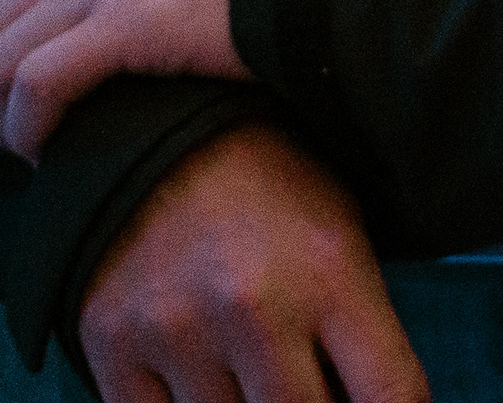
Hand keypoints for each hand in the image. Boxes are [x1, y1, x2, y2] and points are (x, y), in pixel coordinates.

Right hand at [78, 123, 426, 402]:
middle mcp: (256, 308)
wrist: (159, 126)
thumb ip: (360, 330)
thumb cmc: (274, 187)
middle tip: (310, 383)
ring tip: (252, 368)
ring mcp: (178, 331)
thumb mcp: (344, 234)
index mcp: (332, 272)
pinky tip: (202, 379)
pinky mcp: (110, 345)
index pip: (391, 396)